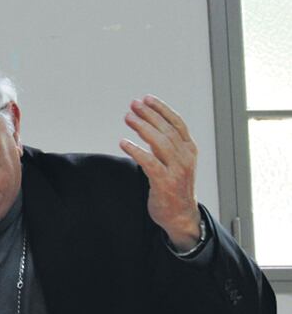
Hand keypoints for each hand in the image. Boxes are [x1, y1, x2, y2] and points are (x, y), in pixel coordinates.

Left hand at [119, 95, 201, 250]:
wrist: (180, 215)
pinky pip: (149, 163)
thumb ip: (166, 143)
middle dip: (149, 115)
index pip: (177, 123)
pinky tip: (123, 142)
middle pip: (167, 130)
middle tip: (133, 105)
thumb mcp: (176, 160)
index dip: (162, 109)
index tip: (147, 98)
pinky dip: (136, 150)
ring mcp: (177, 171)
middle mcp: (185, 158)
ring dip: (142, 128)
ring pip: (160, 143)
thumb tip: (148, 122)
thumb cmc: (174, 185)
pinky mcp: (165, 183)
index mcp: (189, 149)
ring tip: (128, 118)